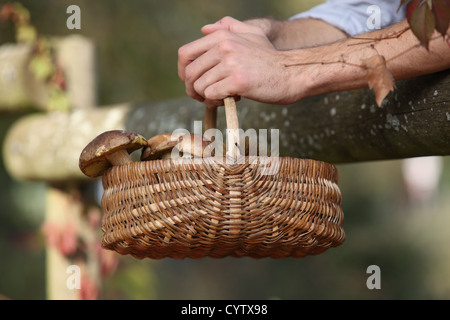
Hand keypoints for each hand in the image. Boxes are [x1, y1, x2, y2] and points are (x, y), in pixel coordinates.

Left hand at [178, 17, 300, 107]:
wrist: (292, 74)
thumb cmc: (271, 59)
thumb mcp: (252, 35)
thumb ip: (229, 27)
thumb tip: (204, 29)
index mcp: (223, 36)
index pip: (185, 54)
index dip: (184, 72)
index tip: (192, 82)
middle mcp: (224, 47)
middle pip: (190, 73)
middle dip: (192, 89)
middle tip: (205, 97)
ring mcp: (230, 63)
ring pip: (200, 87)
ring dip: (206, 98)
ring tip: (222, 98)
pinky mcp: (237, 81)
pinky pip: (211, 95)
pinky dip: (216, 102)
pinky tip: (229, 101)